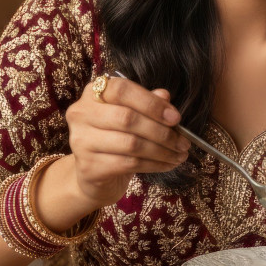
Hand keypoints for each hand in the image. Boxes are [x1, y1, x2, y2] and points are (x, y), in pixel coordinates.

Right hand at [64, 74, 189, 207]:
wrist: (94, 176)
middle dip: (162, 132)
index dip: (151, 103)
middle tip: (183, 142)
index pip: (122, 90)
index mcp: (93, 93)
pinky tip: (167, 165)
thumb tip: (165, 96)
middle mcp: (81, 114)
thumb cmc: (115, 140)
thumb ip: (146, 103)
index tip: (175, 118)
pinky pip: (129, 164)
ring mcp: (81, 141)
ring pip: (131, 144)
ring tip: (179, 155)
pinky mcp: (88, 166)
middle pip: (127, 118)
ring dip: (162, 151)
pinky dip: (154, 165)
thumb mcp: (131, 117)